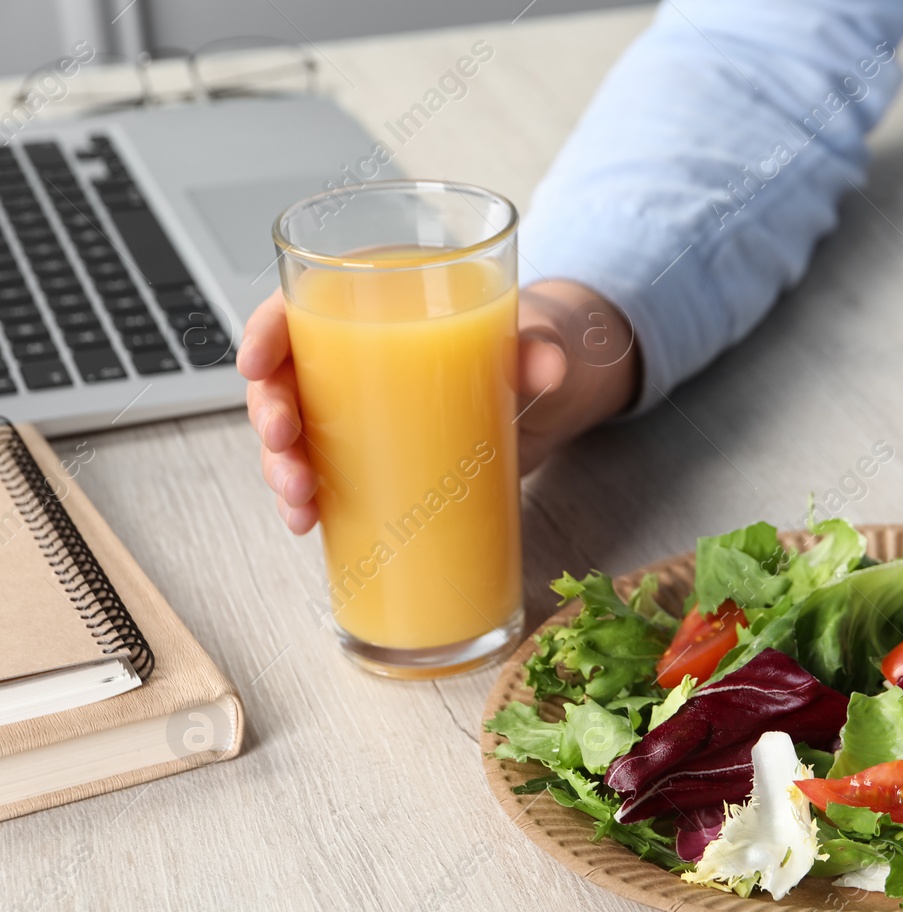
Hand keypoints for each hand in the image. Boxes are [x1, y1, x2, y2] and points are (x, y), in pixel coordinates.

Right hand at [237, 280, 640, 533]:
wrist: (550, 391)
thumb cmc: (526, 344)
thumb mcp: (534, 336)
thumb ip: (537, 347)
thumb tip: (549, 365)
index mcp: (377, 303)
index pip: (299, 306)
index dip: (265, 333)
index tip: (257, 365)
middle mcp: (356, 356)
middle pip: (285, 376)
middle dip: (269, 414)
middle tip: (287, 444)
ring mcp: (362, 410)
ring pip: (296, 433)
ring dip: (281, 468)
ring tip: (300, 501)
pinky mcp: (377, 455)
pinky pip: (325, 473)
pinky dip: (309, 499)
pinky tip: (308, 522)